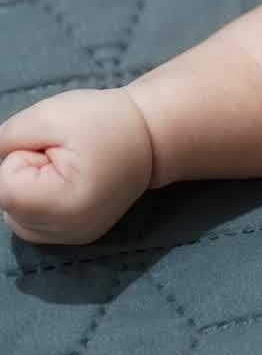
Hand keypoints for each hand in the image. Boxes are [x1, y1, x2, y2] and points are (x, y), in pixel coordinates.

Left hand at [0, 88, 153, 243]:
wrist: (153, 135)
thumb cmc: (105, 120)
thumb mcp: (50, 115)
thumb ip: (6, 139)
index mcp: (64, 202)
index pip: (4, 187)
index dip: (22, 157)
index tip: (55, 146)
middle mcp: (67, 231)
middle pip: (8, 204)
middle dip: (25, 174)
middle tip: (65, 155)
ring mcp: (72, 239)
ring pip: (16, 217)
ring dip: (31, 190)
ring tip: (69, 169)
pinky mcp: (77, 239)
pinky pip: (33, 225)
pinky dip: (41, 204)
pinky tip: (70, 184)